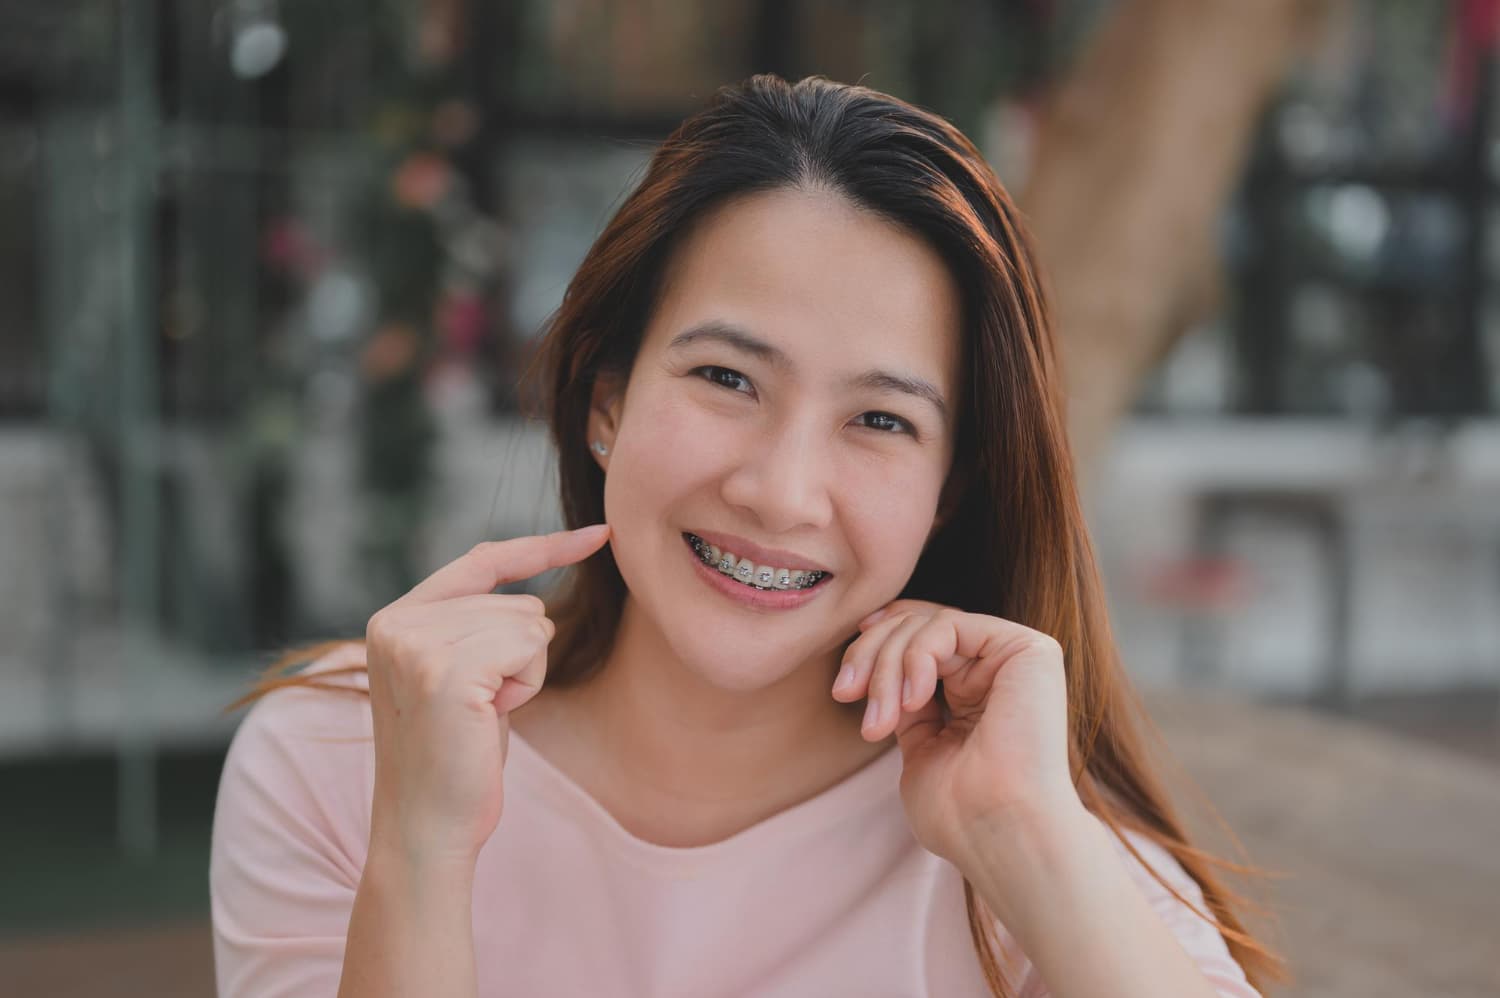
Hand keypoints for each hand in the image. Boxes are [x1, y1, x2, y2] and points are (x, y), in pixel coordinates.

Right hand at [363, 523, 610, 865]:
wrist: (427, 828)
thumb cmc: (455, 760)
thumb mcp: (459, 679)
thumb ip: (473, 629)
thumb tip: (534, 597)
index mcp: (394, 618)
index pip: (482, 562)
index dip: (543, 547)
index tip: (601, 533)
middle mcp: (396, 622)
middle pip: (518, 600)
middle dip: (519, 656)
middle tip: (480, 709)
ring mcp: (417, 644)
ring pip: (528, 622)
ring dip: (524, 673)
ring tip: (481, 716)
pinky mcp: (445, 670)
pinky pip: (529, 645)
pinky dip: (526, 683)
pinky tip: (490, 718)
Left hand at [831, 598, 1082, 866]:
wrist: (999, 835)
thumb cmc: (960, 815)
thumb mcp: (919, 749)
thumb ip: (906, 706)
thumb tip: (873, 673)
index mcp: (977, 694)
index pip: (918, 644)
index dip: (875, 646)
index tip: (844, 683)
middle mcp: (999, 672)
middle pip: (917, 627)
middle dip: (870, 655)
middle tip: (845, 693)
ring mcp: (1015, 659)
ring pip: (927, 625)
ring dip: (886, 665)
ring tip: (879, 720)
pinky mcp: (1029, 650)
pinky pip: (949, 626)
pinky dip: (916, 656)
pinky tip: (912, 700)